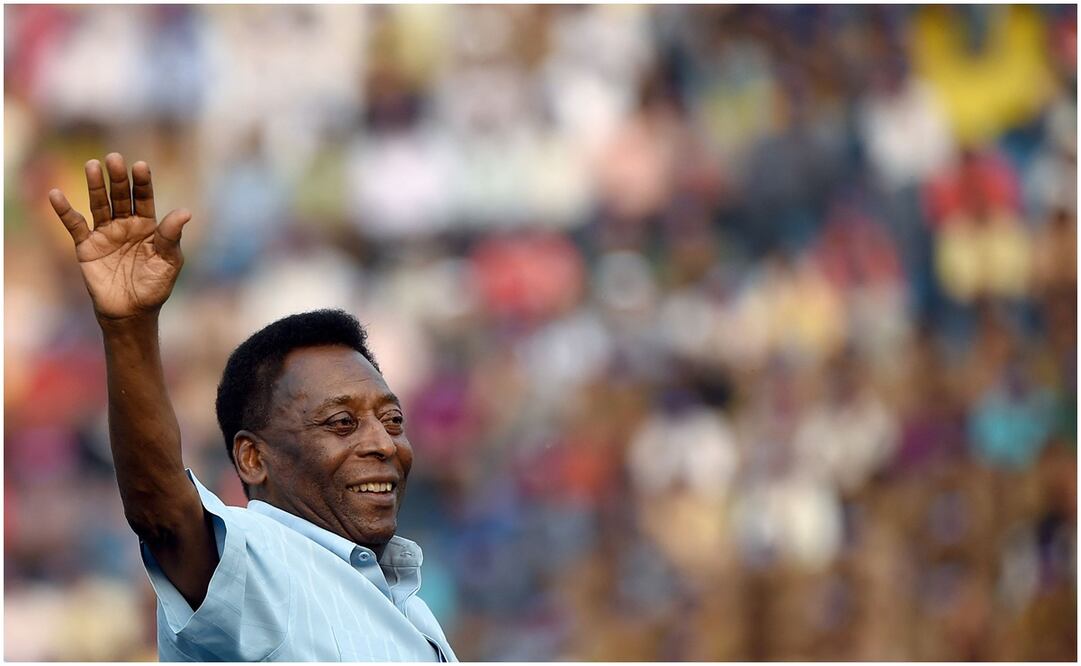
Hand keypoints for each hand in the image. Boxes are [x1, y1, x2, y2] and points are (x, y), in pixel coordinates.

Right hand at [49, 153, 191, 320]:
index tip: (140, 166)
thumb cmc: (155, 286)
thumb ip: (172, 237)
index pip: (144, 198)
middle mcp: (126, 224)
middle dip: (118, 179)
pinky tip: (56, 195)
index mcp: (148, 225)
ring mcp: (105, 233)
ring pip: (99, 205)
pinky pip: (75, 225)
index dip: (142, 183)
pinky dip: (65, 211)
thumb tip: (185, 212)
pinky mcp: (87, 246)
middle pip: (120, 196)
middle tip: (114, 159)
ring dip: (95, 186)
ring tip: (93, 166)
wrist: (133, 312)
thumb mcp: (169, 262)